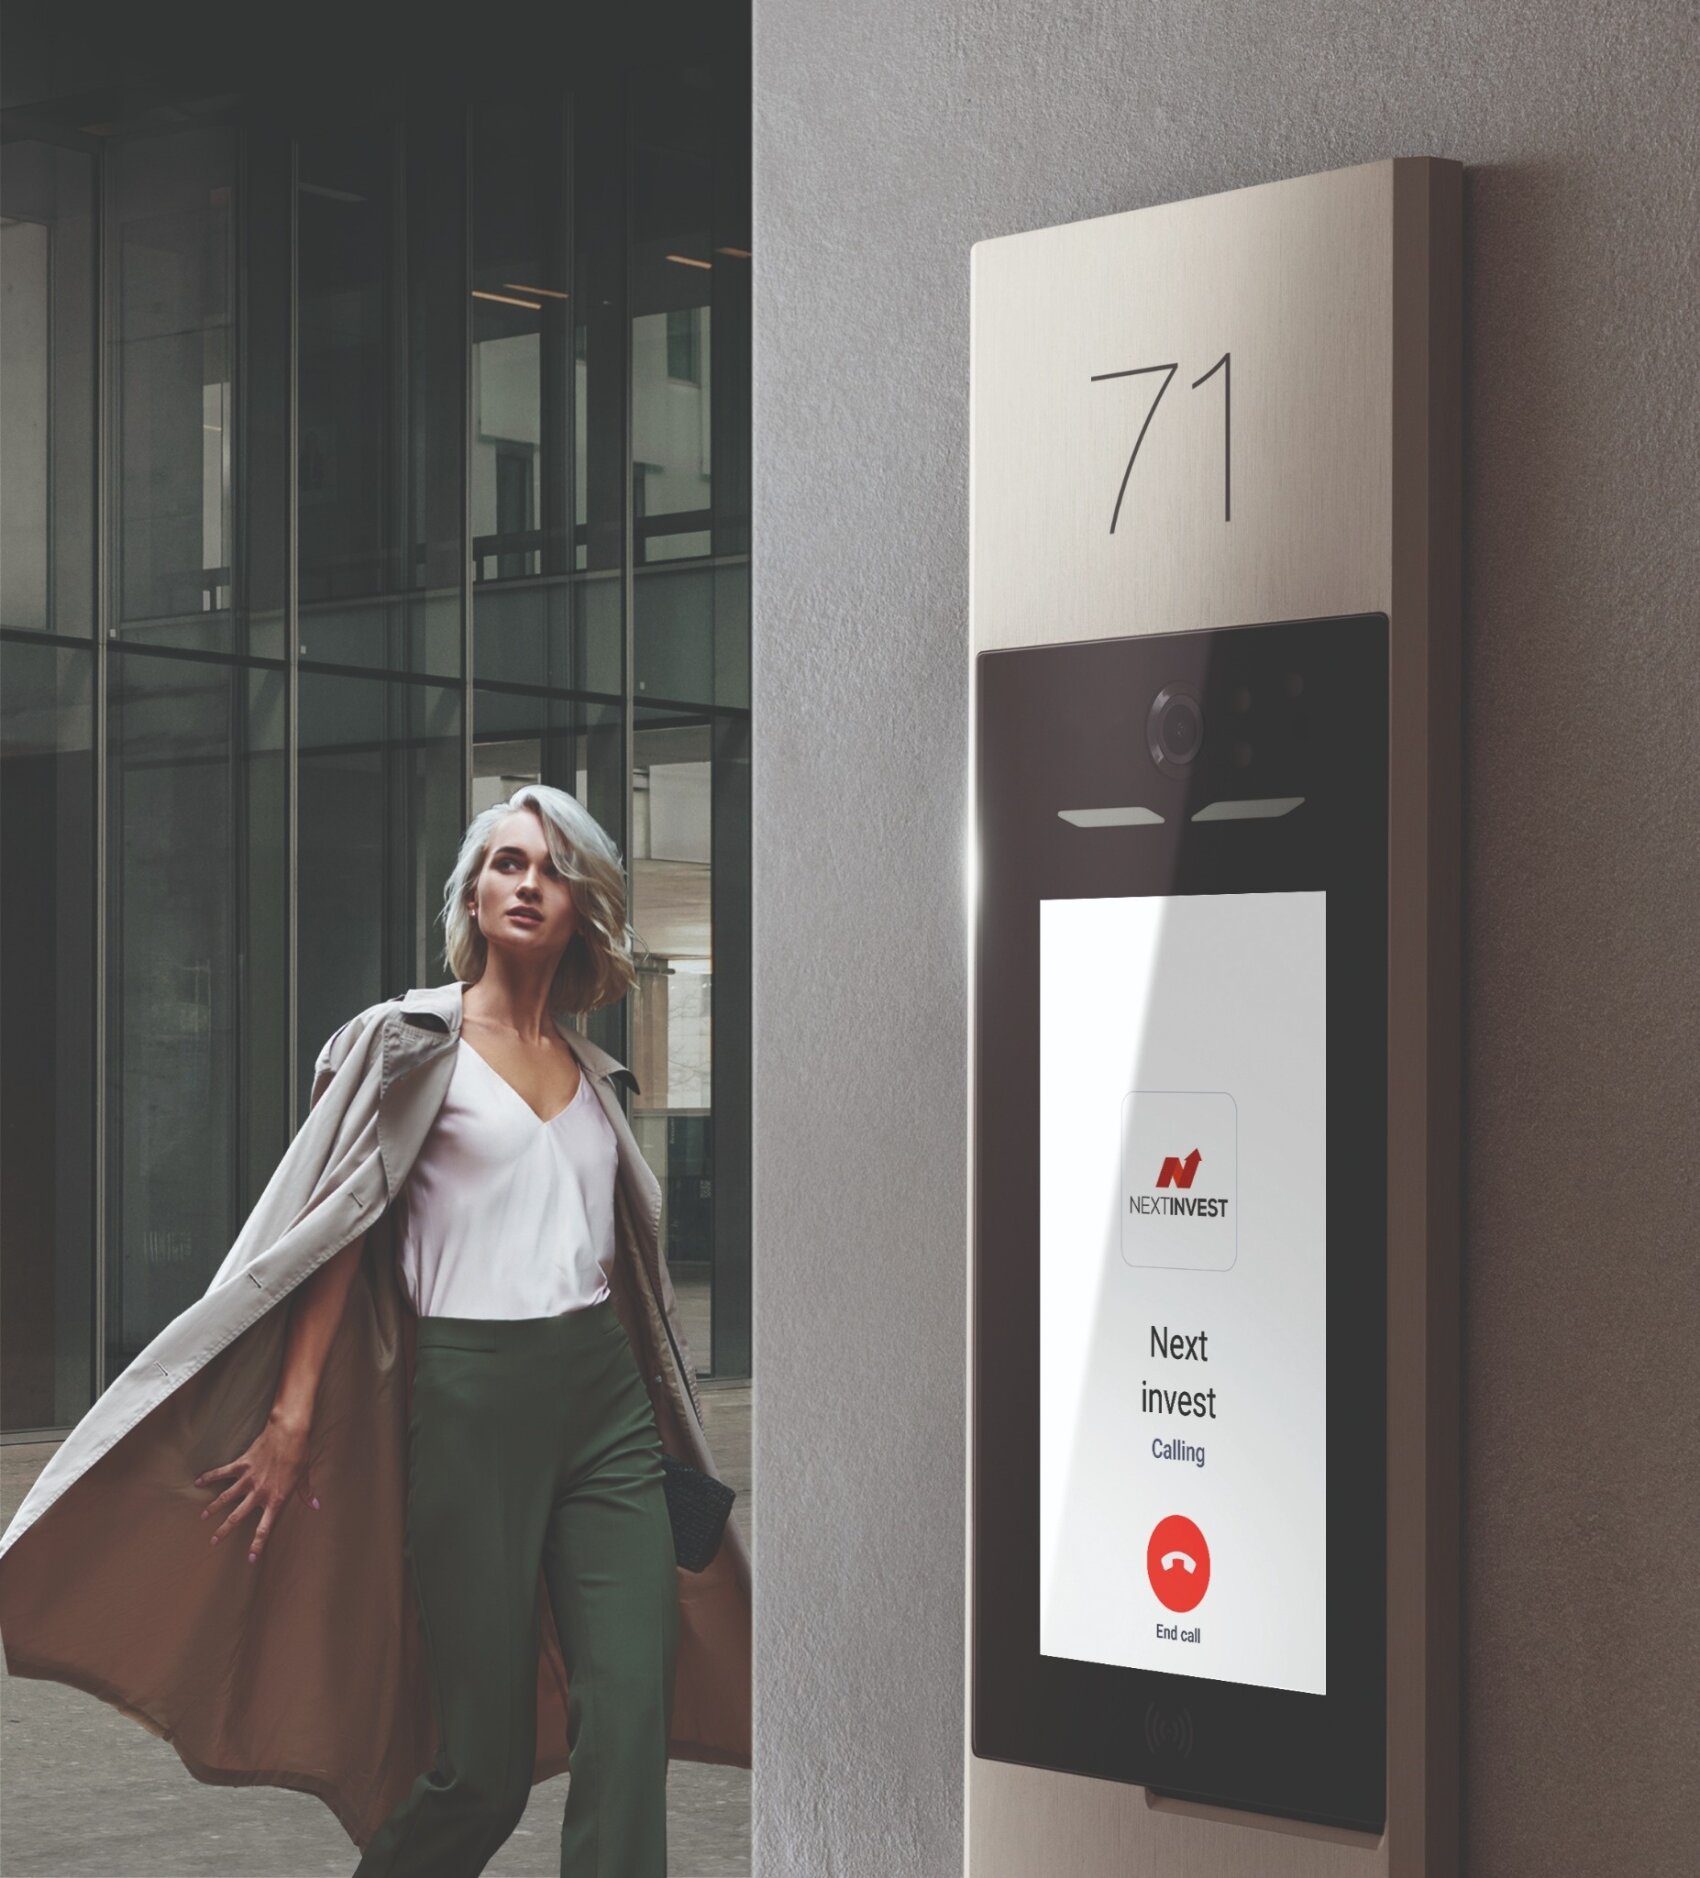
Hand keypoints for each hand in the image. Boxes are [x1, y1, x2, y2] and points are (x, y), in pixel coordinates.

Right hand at [193, 1418, 320, 1563]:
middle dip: (224, 1530)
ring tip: (203, 1517)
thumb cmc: (299, 1454)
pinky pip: (222, 1472)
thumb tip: (315, 1505)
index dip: (257, 1544)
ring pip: (226, 1497)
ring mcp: (248, 1479)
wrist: (288, 1432)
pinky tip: (197, 1481)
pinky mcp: (242, 1464)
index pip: (265, 1528)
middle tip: (213, 1542)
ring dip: (214, 1507)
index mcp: (276, 1499)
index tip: (250, 1559)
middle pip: (237, 1517)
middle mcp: (259, 1492)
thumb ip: (306, 1493)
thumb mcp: (304, 1476)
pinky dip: (210, 1476)